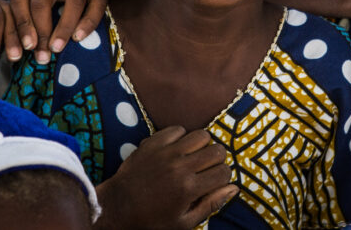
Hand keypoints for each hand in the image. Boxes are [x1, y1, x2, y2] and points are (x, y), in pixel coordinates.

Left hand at [7, 0, 110, 64]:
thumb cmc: (65, 1)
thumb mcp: (45, 2)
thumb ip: (33, 18)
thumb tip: (20, 50)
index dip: (21, 25)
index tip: (25, 48)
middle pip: (41, 1)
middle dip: (40, 31)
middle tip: (42, 55)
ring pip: (72, 2)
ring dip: (62, 29)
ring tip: (57, 48)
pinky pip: (95, 5)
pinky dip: (87, 23)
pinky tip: (79, 37)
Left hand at [96, 127, 237, 229]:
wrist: (116, 208)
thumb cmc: (152, 220)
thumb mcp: (184, 223)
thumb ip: (211, 204)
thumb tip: (234, 188)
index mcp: (189, 188)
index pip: (224, 172)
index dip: (224, 177)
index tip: (215, 181)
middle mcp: (181, 166)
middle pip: (217, 150)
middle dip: (218, 160)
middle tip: (206, 169)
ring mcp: (166, 152)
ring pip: (201, 135)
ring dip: (202, 146)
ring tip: (193, 157)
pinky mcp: (153, 143)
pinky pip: (178, 129)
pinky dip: (181, 137)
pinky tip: (176, 149)